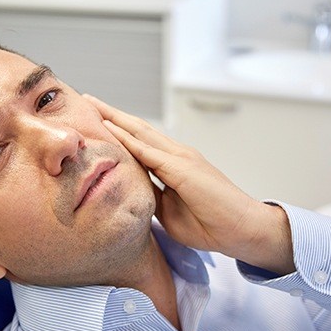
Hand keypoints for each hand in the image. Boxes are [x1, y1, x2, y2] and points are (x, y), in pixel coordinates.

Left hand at [85, 95, 293, 274]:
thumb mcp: (169, 211)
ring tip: (93, 105)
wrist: (242, 230)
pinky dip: (128, 139)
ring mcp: (181, 158)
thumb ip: (153, 196)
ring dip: (115, 118)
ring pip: (141, 132)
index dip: (118, 129)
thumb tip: (132, 191)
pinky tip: (110, 128)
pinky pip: (148, 151)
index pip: (140, 141)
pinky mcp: (183, 168)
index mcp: (173, 164)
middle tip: (88, 100)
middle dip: (111, 114)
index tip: (96, 121)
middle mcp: (176, 154)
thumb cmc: (210, 223)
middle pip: (137, 129)